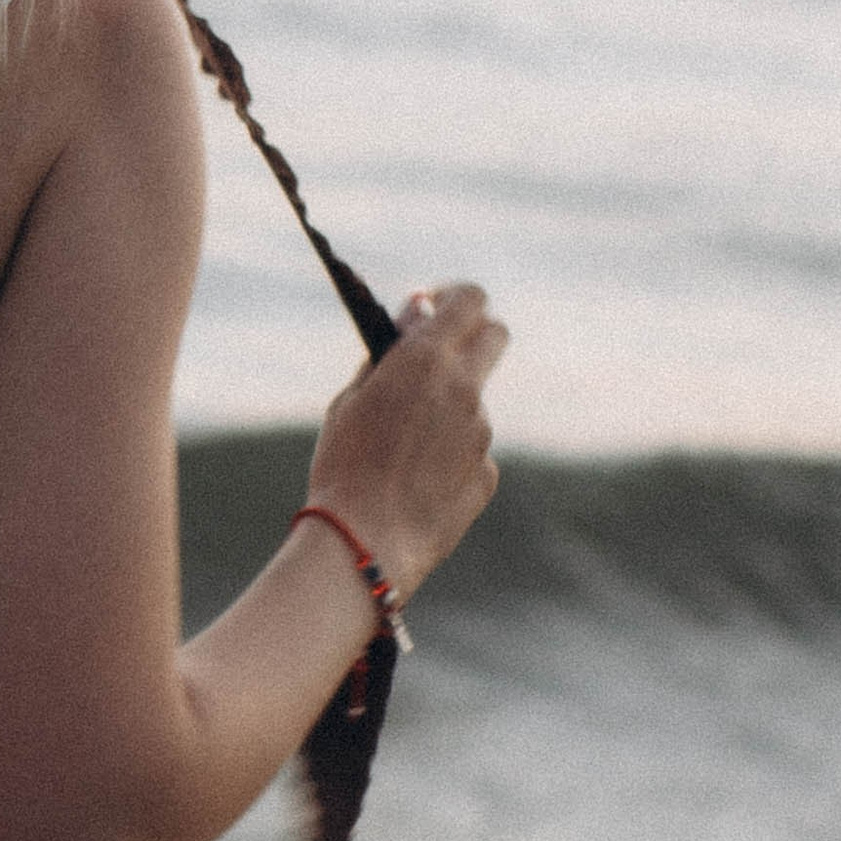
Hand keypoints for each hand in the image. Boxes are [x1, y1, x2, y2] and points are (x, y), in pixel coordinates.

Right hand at [305, 281, 506, 599]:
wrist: (363, 543)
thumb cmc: (344, 466)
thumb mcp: (352, 397)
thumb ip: (392, 351)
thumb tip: (419, 311)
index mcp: (426, 360)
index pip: (470, 299)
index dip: (453, 298)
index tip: (433, 308)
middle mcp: (464, 390)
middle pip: (496, 336)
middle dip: (473, 335)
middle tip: (437, 356)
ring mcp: (481, 434)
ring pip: (472, 402)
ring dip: (446, 408)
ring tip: (398, 447)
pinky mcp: (487, 475)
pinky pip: (470, 451)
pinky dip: (448, 456)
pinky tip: (413, 482)